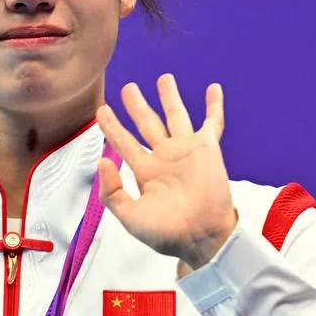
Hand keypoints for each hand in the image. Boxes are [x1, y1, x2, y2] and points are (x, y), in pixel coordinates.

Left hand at [95, 74, 237, 269]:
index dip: (112, 126)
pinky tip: (213, 88)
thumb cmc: (167, 233)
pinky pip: (212, 123)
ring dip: (170, 97)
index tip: (101, 110)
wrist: (201, 237)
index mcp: (146, 172)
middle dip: (137, 105)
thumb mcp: (129, 217)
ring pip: (176, 116)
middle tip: (128, 88)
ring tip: (164, 78)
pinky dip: (213, 106)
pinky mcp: (208, 149)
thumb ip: (111, 191)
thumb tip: (103, 160)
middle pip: (147, 123)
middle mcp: (165, 157)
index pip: (124, 142)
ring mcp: (186, 151)